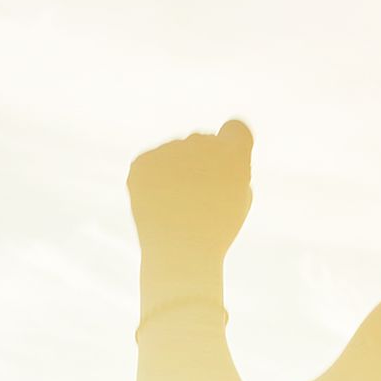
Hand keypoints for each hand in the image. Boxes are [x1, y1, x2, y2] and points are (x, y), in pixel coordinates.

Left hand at [127, 119, 253, 276]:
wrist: (180, 253)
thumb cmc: (216, 230)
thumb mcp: (237, 198)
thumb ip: (231, 168)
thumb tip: (211, 152)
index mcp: (233, 152)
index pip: (236, 128)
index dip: (231, 145)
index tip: (224, 163)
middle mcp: (201, 143)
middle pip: (200, 141)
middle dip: (200, 160)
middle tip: (198, 196)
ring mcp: (168, 150)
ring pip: (173, 152)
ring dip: (175, 170)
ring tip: (177, 204)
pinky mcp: (142, 161)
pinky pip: (150, 162)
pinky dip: (152, 179)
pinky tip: (160, 202)